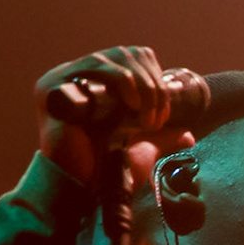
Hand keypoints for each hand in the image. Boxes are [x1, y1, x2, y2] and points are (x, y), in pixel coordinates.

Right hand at [34, 45, 194, 184]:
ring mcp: (64, 78)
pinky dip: (122, 80)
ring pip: (116, 58)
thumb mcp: (141, 150)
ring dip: (143, 86)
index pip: (133, 58)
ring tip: (144, 119)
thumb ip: (161, 139)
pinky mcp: (55, 85)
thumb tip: (188, 135)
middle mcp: (78, 76)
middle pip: (128, 55)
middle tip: (155, 121)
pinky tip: (131, 105)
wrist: (84, 190)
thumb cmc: (107, 172)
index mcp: (96, 85)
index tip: (162, 116)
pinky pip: (96, 65)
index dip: (155, 79)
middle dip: (153, 86)